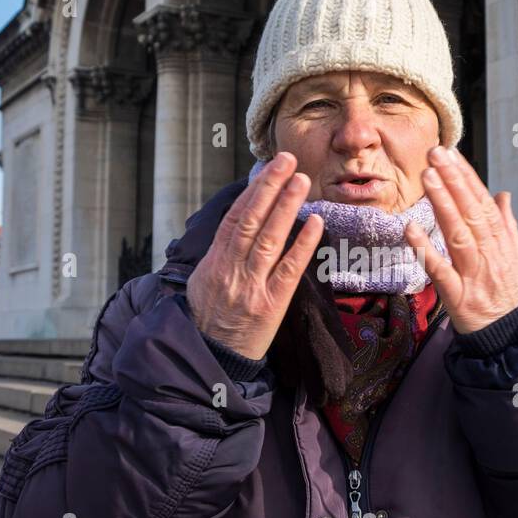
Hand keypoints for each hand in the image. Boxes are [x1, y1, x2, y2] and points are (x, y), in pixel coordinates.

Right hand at [186, 151, 324, 359]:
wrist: (209, 358)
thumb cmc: (208, 319)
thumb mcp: (202, 282)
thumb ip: (221, 254)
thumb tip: (239, 224)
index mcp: (214, 262)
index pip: (235, 218)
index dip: (253, 191)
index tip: (269, 168)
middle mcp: (231, 270)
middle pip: (251, 220)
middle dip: (270, 187)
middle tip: (287, 159)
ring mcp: (250, 287)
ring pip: (269, 239)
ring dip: (287, 206)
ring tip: (302, 180)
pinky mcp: (270, 306)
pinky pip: (288, 271)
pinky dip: (302, 245)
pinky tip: (315, 223)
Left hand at [403, 146, 517, 333]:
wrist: (515, 335)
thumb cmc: (511, 294)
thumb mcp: (516, 258)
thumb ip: (507, 225)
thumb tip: (502, 194)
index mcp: (501, 243)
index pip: (483, 204)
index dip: (467, 178)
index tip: (452, 154)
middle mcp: (489, 255)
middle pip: (471, 213)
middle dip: (453, 181)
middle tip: (436, 154)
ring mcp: (473, 275)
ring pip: (458, 234)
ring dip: (443, 204)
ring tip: (428, 177)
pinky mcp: (458, 297)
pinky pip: (439, 270)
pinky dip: (426, 249)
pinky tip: (410, 228)